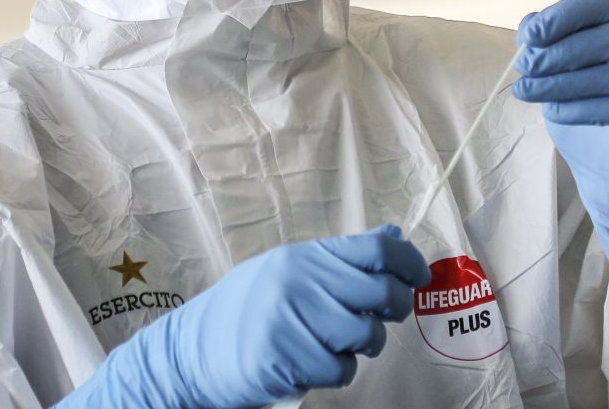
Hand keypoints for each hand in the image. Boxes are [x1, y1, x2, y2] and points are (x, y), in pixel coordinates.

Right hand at [60, 225, 429, 407]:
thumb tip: (394, 235)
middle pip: (381, 293)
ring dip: (361, 346)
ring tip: (334, 343)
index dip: (409, 262)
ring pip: (365, 336)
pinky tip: (311, 363)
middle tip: (380, 319)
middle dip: (394, 310)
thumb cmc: (248, 310)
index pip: (376, 248)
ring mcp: (290, 318)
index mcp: (306, 256)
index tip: (419, 277)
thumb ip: (344, 258)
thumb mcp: (293, 271)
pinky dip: (335, 372)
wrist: (189, 352)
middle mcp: (300, 280)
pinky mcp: (283, 356)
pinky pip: (340, 369)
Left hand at [513, 0, 608, 354]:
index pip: (606, 2)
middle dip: (561, 52)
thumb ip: (550, 49)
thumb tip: (528, 23)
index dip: (566, 14)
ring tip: (528, 91)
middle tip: (524, 67)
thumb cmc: (592, 121)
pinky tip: (555, 112)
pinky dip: (582, 109)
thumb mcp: (562, 78)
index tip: (530, 33)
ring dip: (564, 82)